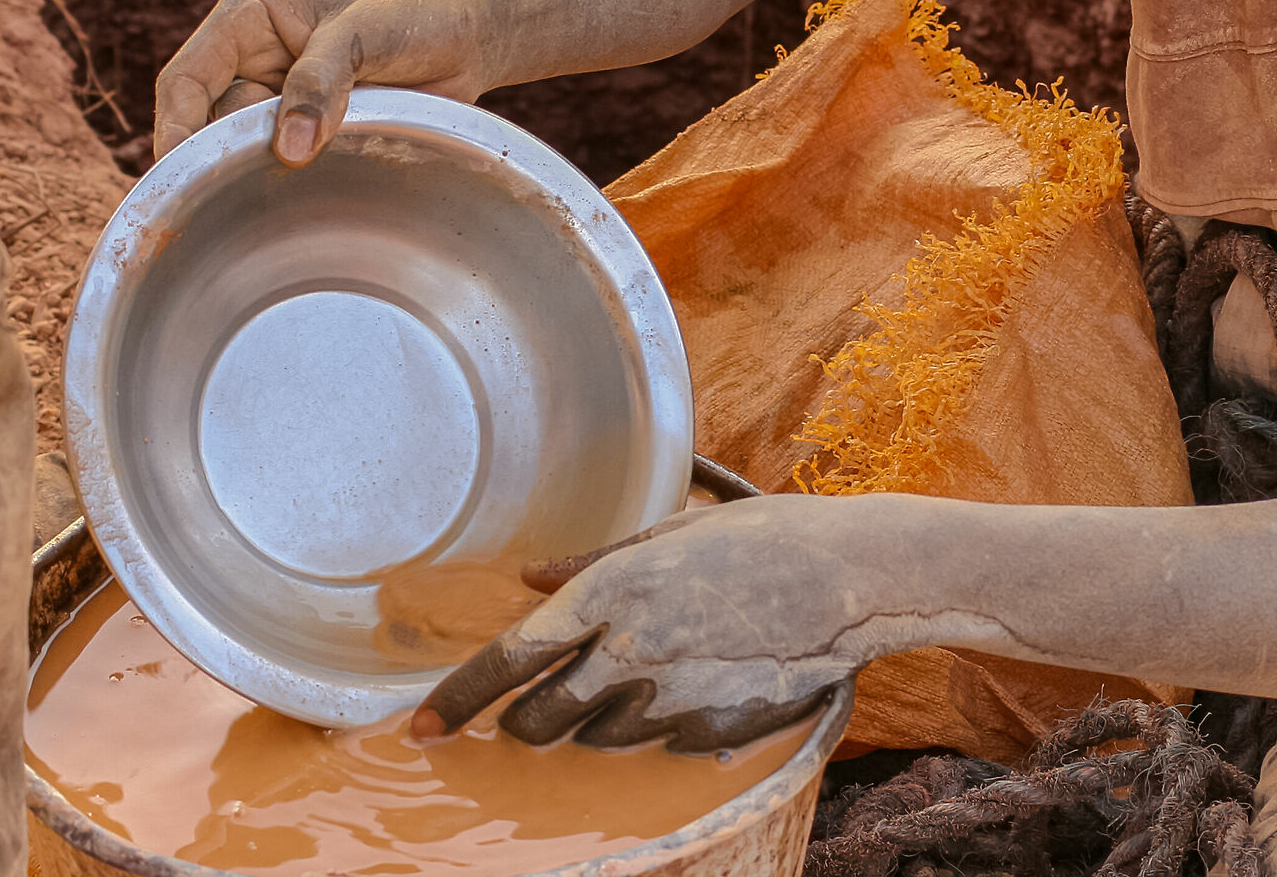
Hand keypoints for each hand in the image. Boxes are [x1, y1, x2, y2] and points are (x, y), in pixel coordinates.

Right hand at [152, 0, 495, 163]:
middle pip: (211, 124)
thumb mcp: (366, 32)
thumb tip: (286, 150)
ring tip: (327, 158)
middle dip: (234, 152)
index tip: (183, 180)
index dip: (176, 130)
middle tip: (284, 167)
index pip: (186, 80)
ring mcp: (282, 97)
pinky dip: (299, 177)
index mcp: (248, 18)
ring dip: (273, 166)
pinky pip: (287, 162)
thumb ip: (321, 82)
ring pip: (248, 149)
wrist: (476, 33)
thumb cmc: (420, 11)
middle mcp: (254, 58)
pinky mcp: (313, 128)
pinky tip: (326, 181)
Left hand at [413, 496, 921, 752]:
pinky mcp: (709, 729)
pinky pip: (657, 742)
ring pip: (597, 736)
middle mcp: (632, 651)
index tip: (421, 727)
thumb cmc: (767, 538)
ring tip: (632, 679)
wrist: (855, 578)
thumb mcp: (675, 533)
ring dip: (594, 720)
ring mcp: (672, 698)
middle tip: (532, 706)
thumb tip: (530, 581)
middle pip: (540, 717)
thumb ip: (593, 561)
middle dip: (524, 720)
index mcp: (613, 591)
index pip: (510, 660)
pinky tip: (689, 686)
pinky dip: (654, 724)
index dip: (457, 698)